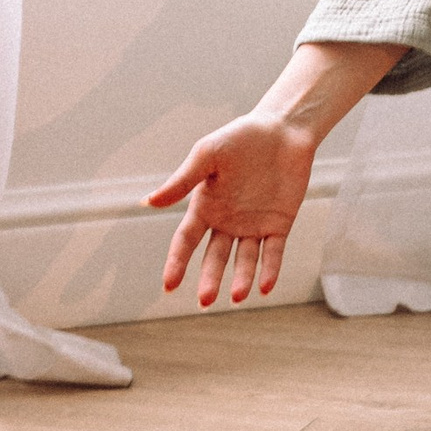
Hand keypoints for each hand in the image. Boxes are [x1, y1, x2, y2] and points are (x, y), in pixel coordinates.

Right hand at [146, 115, 316, 306]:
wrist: (282, 129)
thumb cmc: (239, 138)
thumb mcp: (206, 155)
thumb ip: (182, 181)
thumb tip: (148, 202)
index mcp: (205, 207)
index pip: (186, 241)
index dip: (176, 263)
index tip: (168, 286)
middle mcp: (226, 222)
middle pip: (215, 257)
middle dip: (209, 278)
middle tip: (205, 301)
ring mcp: (253, 226)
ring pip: (245, 260)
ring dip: (241, 279)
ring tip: (237, 296)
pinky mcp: (279, 224)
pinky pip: (273, 252)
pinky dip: (269, 270)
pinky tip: (264, 287)